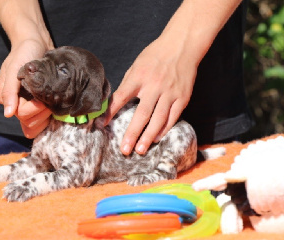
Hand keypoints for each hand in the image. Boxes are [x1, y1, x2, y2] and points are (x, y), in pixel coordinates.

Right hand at [0, 38, 53, 137]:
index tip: (43, 97)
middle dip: (42, 113)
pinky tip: (54, 109)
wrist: (36, 43)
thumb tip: (8, 114)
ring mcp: (26, 106)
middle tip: (50, 98)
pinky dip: (48, 119)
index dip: (34, 109)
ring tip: (52, 101)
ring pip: (34, 126)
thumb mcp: (14, 68)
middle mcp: (15, 104)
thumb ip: (9, 91)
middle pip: (28, 123)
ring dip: (46, 116)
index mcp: (6, 98)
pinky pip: (41, 123)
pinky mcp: (38, 107)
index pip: (21, 115)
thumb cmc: (24, 53)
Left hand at [105, 39, 196, 155]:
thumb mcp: (136, 65)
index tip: (101, 125)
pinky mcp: (182, 97)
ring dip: (148, 136)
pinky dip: (164, 129)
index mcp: (139, 76)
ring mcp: (170, 92)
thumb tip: (114, 104)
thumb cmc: (155, 56)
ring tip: (140, 150)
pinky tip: (156, 138)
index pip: (121, 97)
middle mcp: (154, 85)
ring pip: (158, 119)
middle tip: (124, 150)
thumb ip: (128, 85)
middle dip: (132, 134)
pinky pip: (173, 116)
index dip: (110, 112)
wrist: (182, 45)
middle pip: (142, 114)